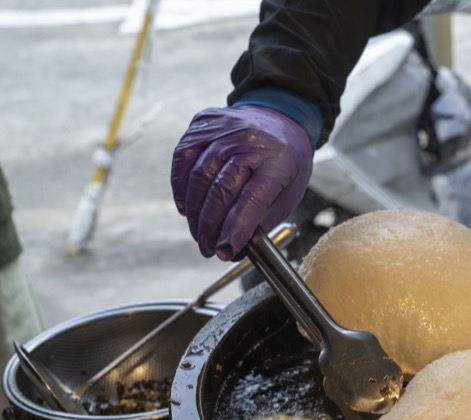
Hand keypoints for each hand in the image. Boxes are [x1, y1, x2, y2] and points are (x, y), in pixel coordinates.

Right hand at [171, 106, 312, 259]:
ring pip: (199, 175)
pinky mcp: (202, 123)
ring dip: (195, 212)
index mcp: (278, 160)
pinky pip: (183, 157)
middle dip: (211, 226)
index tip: (225, 251)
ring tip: (199, 233)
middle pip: (221, 189)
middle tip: (208, 249)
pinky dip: (180, 186)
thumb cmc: (286, 161)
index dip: (235, 228)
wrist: (280, 118)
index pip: (252, 199)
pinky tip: (186, 207)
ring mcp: (224, 129)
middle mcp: (249, 140)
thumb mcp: (290, 191)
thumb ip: (263, 219)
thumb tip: (235, 248)